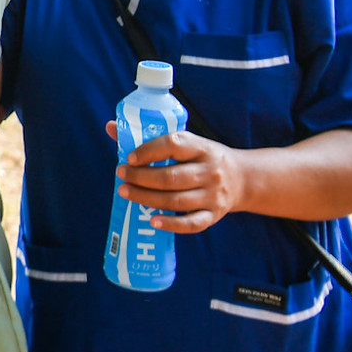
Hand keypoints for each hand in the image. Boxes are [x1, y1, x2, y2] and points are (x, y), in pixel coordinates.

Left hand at [109, 121, 244, 233]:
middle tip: (122, 174)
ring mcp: (213, 195)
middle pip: (171, 177)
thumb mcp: (187, 143)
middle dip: (142, 177)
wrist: (242, 179)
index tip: (129, 157)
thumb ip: (150, 138)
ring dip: (147, 198)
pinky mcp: (214, 215)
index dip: (149, 150)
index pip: (174, 144)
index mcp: (202, 148)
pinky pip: (191, 223)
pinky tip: (152, 221)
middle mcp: (210, 171)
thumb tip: (109, 126)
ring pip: (176, 200)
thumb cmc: (203, 159)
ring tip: (125, 192)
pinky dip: (171, 224)